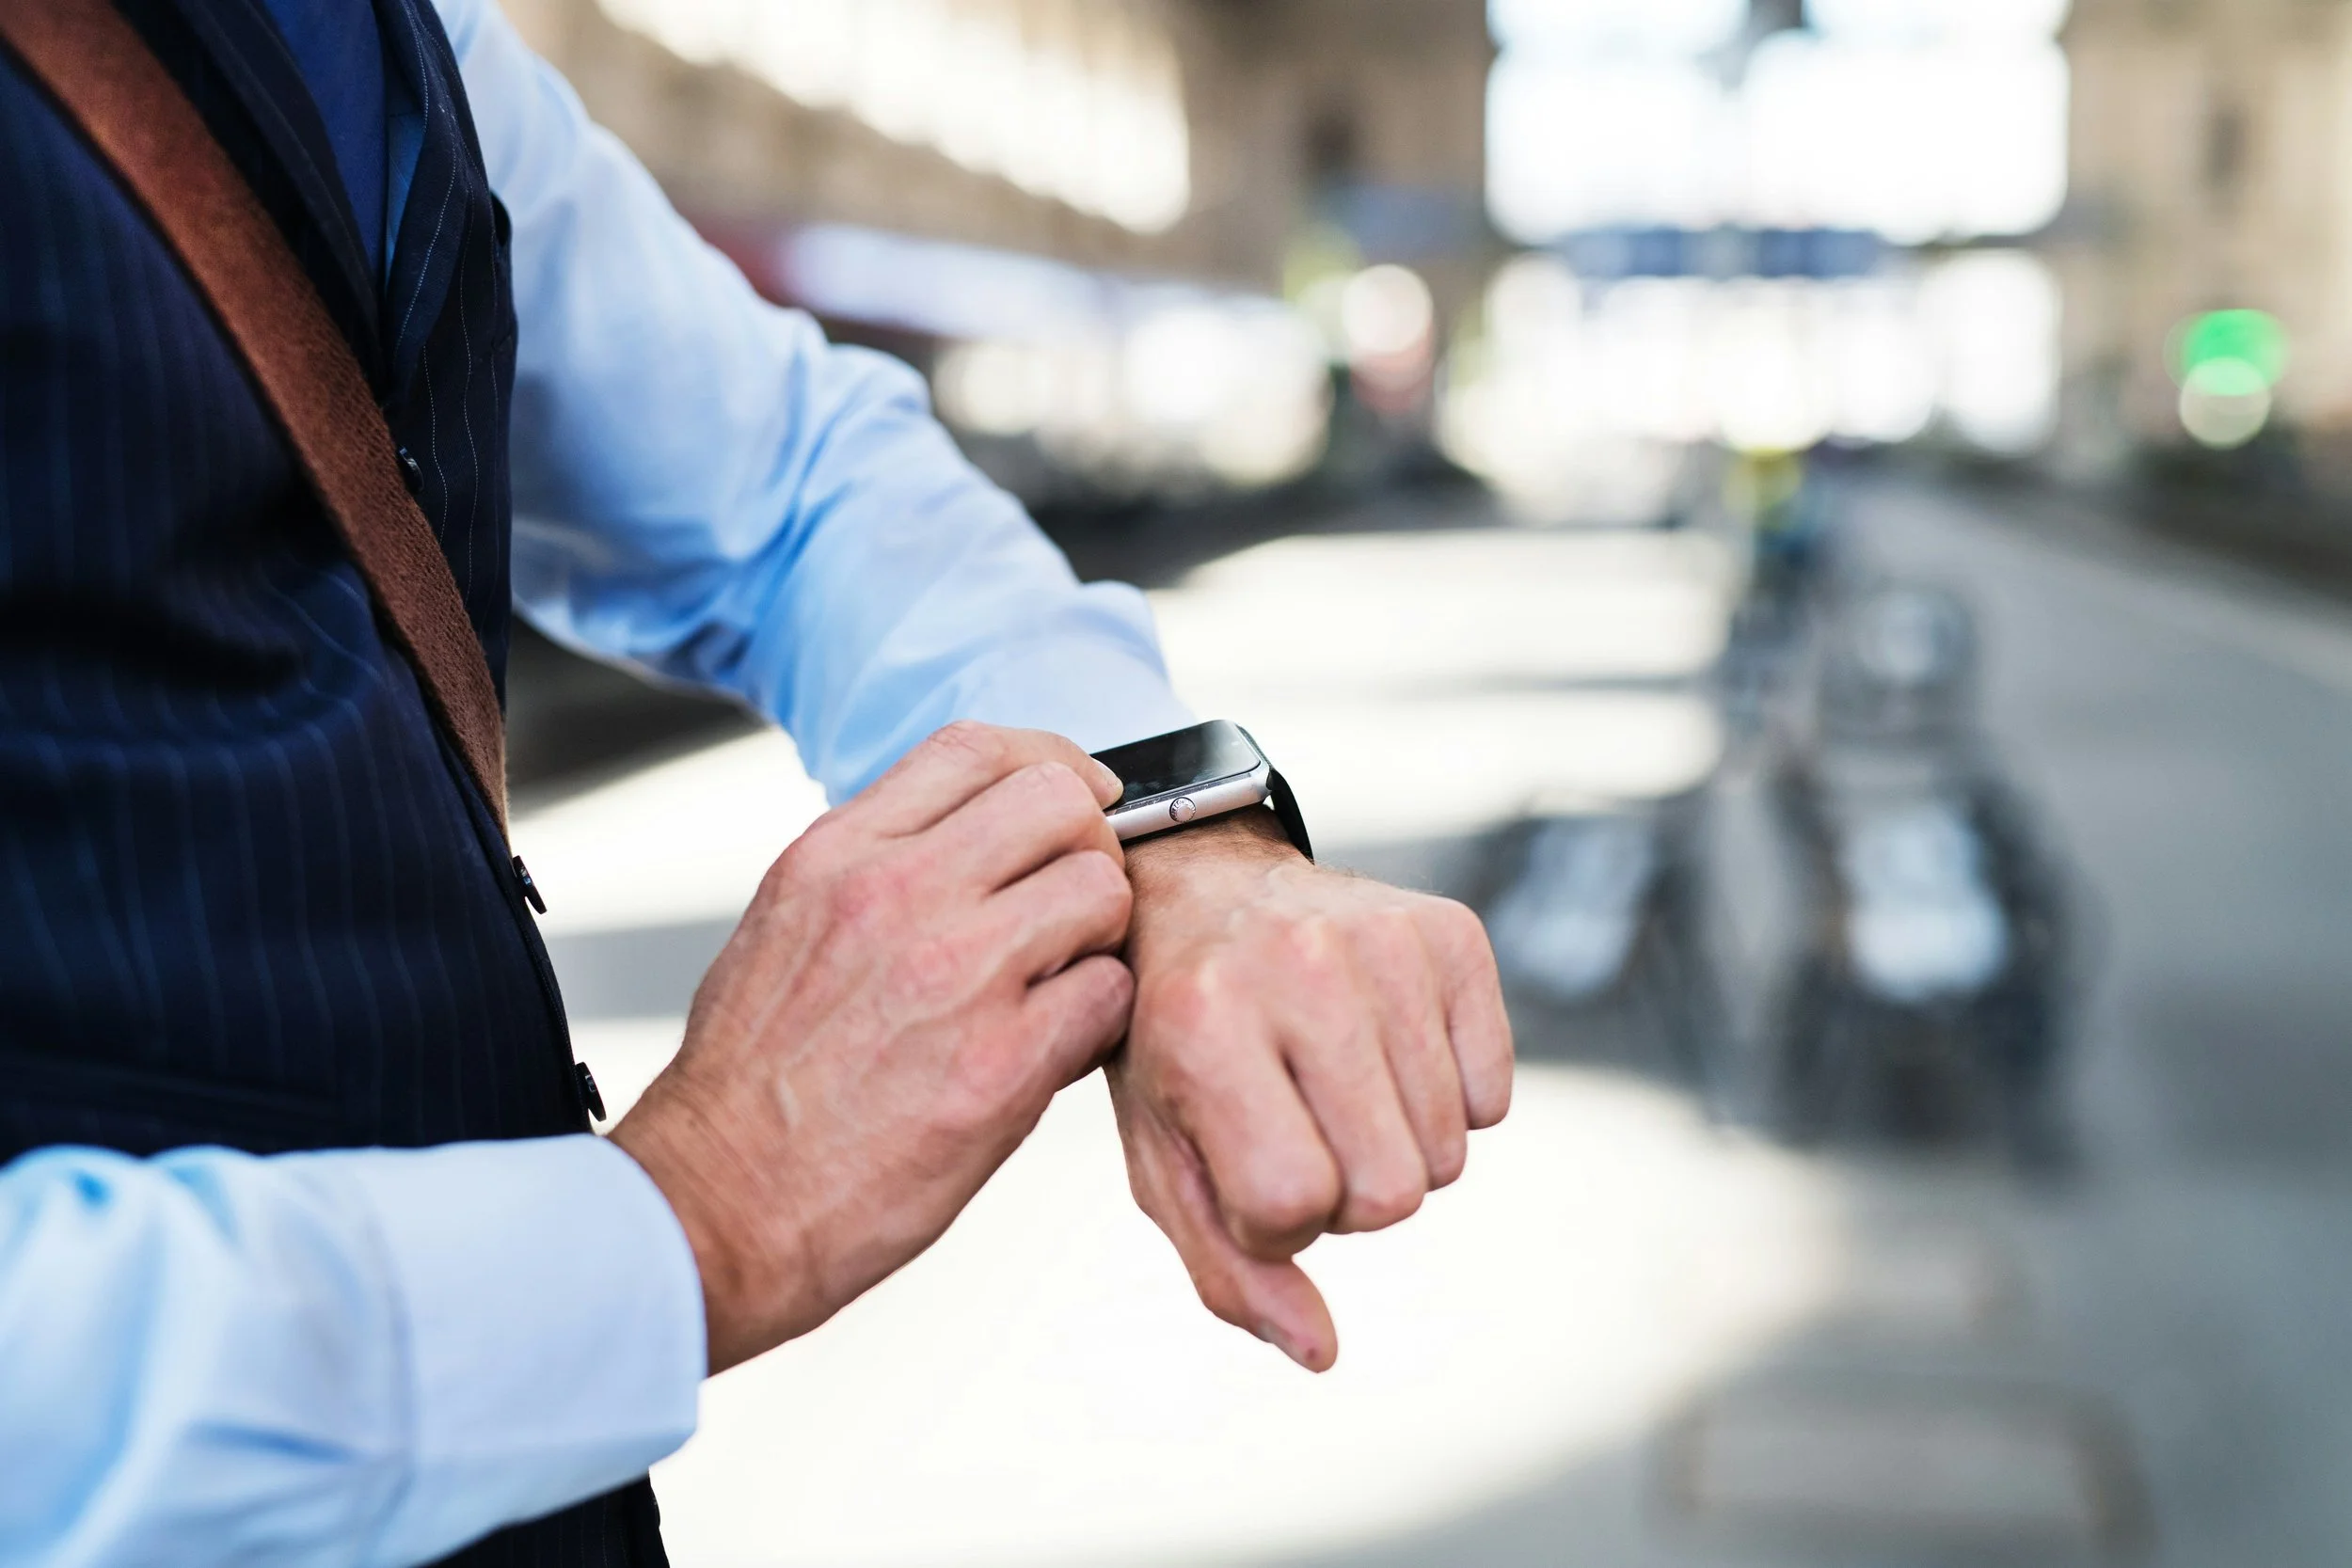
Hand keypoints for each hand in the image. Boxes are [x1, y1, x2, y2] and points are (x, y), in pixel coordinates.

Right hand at [612, 722, 1134, 1372]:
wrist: (719, 1205)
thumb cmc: (748, 1087)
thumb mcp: (784, 926)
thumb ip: (871, 868)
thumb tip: (957, 839)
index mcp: (838, 854)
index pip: (976, 747)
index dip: (1050, 763)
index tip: (1078, 796)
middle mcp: (897, 893)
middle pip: (1059, 800)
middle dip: (1090, 844)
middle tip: (1077, 902)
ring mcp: (956, 973)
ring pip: (1101, 889)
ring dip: (1102, 935)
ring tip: (1062, 982)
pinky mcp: (1002, 1063)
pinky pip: (1108, 995)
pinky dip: (1100, 1019)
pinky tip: (1057, 1047)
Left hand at [1109, 812, 1512, 1371]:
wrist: (1199, 891)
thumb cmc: (1172, 1041)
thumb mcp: (1162, 1152)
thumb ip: (1230, 1266)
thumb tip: (1321, 1353)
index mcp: (1204, 1024)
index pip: (1292, 1202)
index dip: (1275, 1218)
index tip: (1244, 1167)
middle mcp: (1299, 968)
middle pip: (1390, 1193)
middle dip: (1345, 1195)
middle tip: (1298, 1129)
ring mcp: (1384, 940)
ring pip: (1447, 1154)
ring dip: (1395, 1148)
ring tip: (1333, 1086)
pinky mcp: (1452, 932)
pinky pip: (1492, 1097)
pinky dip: (1448, 1100)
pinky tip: (1383, 1050)